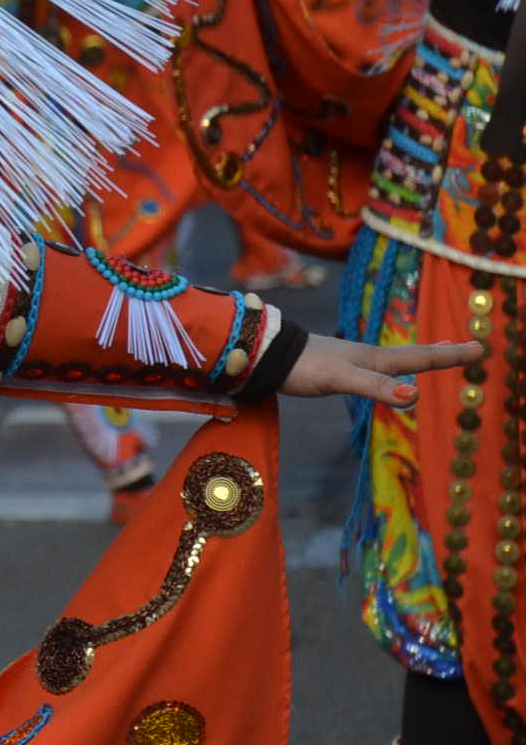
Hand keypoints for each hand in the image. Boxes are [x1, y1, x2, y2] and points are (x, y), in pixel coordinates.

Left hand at [279, 332, 475, 407]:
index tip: (480, 348)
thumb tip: (413, 397)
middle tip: (470, 349)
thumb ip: (374, 387)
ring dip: (421, 357)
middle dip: (442, 353)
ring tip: (438, 354)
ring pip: (396, 359)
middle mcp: (368, 356)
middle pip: (412, 355)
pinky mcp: (337, 367)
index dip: (449, 356)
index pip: (420, 358)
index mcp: (375, 358)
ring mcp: (353, 360)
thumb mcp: (340, 379)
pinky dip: (393, 368)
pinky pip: (376, 367)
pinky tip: (388, 372)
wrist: (264, 354)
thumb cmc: (302, 366)